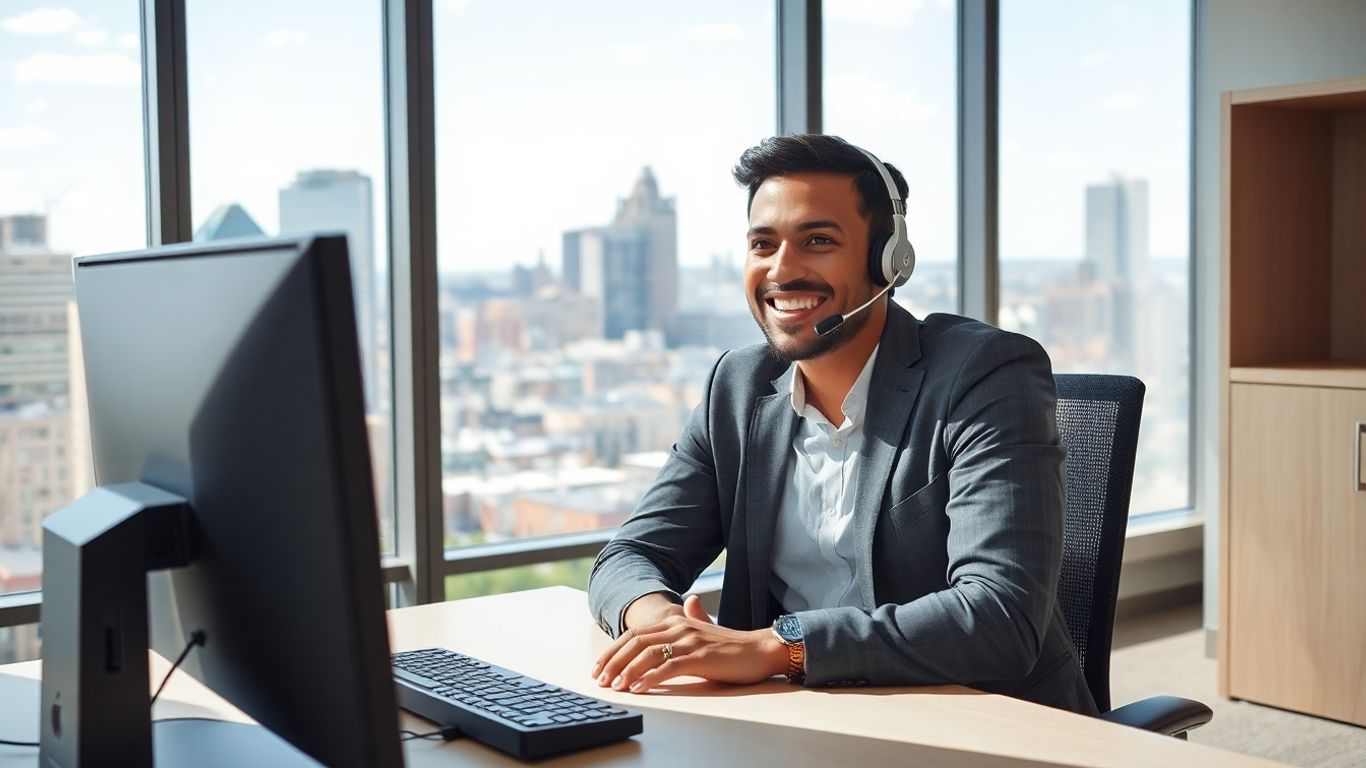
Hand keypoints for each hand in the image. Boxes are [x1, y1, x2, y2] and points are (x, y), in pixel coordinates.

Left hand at [590, 595, 788, 693]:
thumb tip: (689, 601)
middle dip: (613, 661)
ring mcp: (690, 641)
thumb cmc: (733, 646)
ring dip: (627, 671)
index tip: (599, 667)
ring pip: (648, 654)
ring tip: (615, 686)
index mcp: (676, 620)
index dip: (614, 650)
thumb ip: (695, 617)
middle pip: (636, 642)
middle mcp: (679, 626)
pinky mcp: (701, 657)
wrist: (761, 649)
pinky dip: (650, 678)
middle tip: (599, 679)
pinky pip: (669, 667)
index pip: (635, 634)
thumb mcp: (707, 629)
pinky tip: (639, 688)